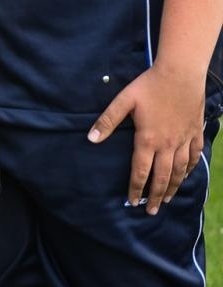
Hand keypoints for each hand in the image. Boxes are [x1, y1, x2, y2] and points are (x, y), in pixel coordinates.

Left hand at [88, 61, 206, 213]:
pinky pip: (194, 156)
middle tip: (151, 212)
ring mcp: (184, 139)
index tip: (132, 202)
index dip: (135, 188)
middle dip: (154, 196)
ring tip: (166, 200)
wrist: (181, 74)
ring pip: (179, 170)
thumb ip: (107, 121)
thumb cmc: (149, 86)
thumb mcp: (123, 101)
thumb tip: (90, 139)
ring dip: (173, 187)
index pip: (140, 171)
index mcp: (147, 139)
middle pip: (162, 177)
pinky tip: (186, 175)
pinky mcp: (195, 132)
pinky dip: (190, 169)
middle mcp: (167, 144)